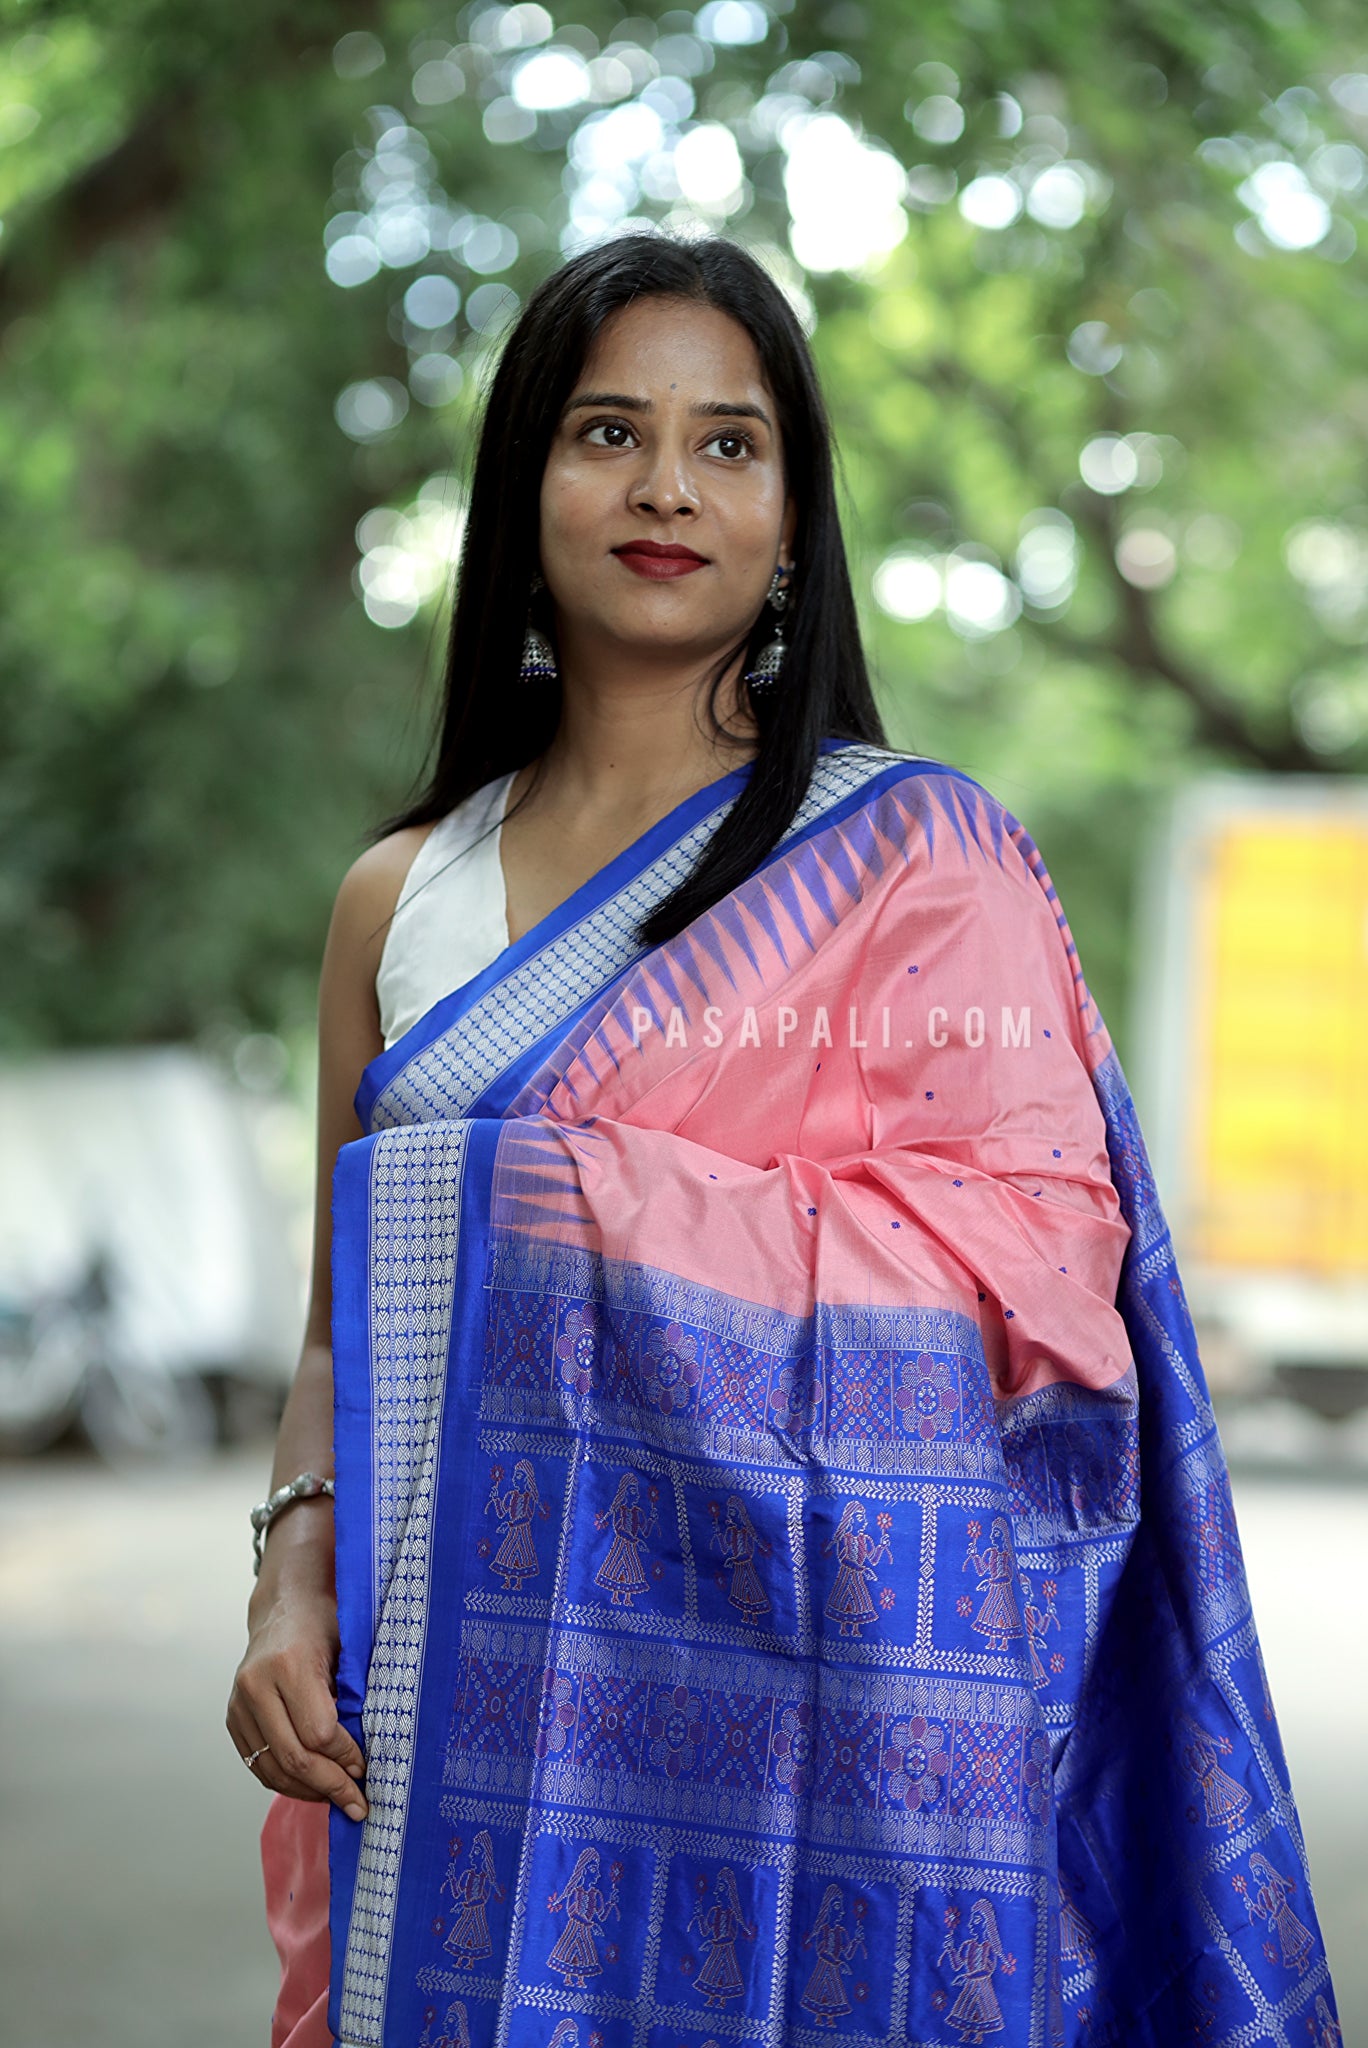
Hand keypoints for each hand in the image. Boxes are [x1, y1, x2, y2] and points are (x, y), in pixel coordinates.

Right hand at [226, 1508, 367, 1821]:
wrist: (286, 1606)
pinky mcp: (233, 1718)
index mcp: (289, 1663)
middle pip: (294, 1757)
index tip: (367, 1768)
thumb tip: (373, 1755)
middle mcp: (256, 1685)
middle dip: (331, 1786)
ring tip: (339, 1801)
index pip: (319, 1733)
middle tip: (359, 1805)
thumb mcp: (350, 1646)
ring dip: (309, 1792)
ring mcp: (239, 1703)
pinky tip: (313, 1788)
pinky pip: (258, 1764)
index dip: (346, 1758)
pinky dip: (286, 1782)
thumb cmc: (327, 1622)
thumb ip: (357, 1694)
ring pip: (273, 1768)